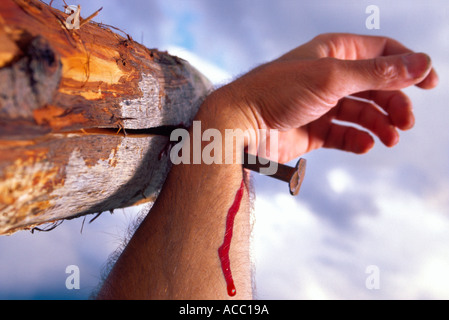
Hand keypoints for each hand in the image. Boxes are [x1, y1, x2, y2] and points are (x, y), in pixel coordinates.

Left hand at [217, 33, 437, 162]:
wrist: (241, 126)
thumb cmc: (278, 92)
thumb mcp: (332, 77)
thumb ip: (377, 73)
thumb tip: (420, 63)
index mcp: (334, 52)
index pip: (382, 52)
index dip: (408, 65)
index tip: (430, 82)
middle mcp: (329, 76)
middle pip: (377, 86)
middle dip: (395, 102)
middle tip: (405, 122)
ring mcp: (321, 104)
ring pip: (363, 112)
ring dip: (380, 124)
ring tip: (391, 138)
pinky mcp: (313, 130)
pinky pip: (344, 135)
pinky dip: (357, 140)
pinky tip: (365, 145)